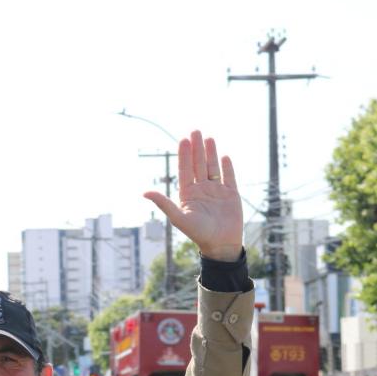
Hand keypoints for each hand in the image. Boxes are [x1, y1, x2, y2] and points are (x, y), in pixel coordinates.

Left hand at [144, 130, 242, 261]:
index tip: (183, 139)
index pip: (185, 169)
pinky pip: (229, 177)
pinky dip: (227, 167)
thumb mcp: (179, 218)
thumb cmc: (198, 233)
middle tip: (195, 131)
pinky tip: (224, 156)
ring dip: (210, 153)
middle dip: (196, 148)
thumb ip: (164, 204)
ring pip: (212, 167)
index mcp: (188, 193)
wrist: (220, 244)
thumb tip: (144, 193)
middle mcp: (201, 189)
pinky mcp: (231, 194)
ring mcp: (216, 191)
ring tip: (208, 138)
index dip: (184, 154)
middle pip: (198, 164)